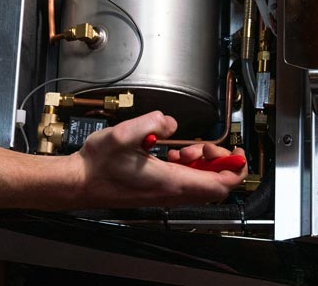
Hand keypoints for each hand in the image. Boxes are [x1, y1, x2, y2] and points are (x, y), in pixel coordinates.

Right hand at [71, 111, 244, 207]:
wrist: (81, 182)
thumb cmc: (99, 164)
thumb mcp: (122, 134)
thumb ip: (151, 122)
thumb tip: (171, 122)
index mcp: (170, 182)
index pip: (219, 185)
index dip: (234, 168)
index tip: (236, 152)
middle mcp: (171, 193)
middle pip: (215, 186)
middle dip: (218, 163)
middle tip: (205, 145)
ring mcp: (165, 195)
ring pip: (201, 186)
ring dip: (202, 165)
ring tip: (186, 149)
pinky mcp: (158, 192)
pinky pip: (186, 184)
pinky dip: (188, 168)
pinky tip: (172, 155)